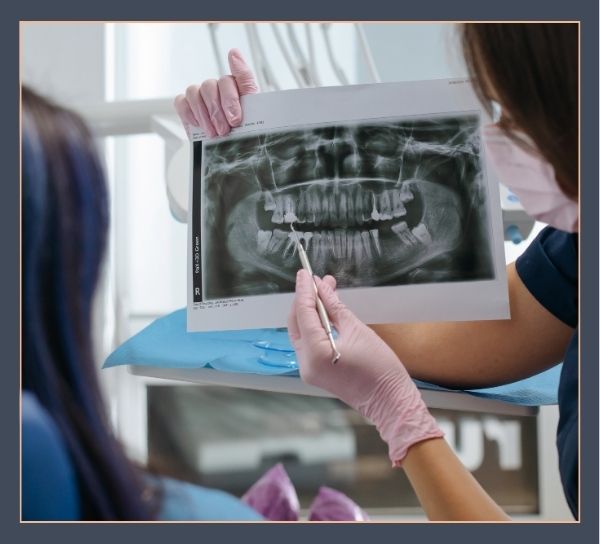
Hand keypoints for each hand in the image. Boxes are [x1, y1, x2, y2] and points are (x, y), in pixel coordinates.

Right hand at [174, 49, 257, 136]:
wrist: (231, 148)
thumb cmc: (242, 130)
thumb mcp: (254, 114)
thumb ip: (246, 83)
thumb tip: (234, 53)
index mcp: (237, 86)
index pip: (235, 77)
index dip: (233, 92)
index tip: (235, 117)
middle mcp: (218, 87)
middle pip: (211, 86)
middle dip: (217, 111)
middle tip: (225, 130)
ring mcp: (201, 95)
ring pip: (194, 92)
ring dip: (204, 115)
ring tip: (213, 133)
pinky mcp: (187, 106)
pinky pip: (181, 102)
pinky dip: (189, 114)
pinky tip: (198, 125)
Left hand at [287, 270, 442, 464]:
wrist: (390, 401)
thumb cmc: (380, 367)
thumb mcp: (357, 330)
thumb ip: (335, 307)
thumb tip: (322, 287)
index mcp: (316, 353)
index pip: (304, 313)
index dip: (304, 290)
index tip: (305, 272)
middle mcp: (305, 363)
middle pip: (297, 323)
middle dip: (306, 299)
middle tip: (316, 280)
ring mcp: (308, 370)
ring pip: (301, 332)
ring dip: (311, 311)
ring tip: (324, 290)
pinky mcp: (315, 372)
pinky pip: (309, 342)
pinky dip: (314, 325)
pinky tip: (325, 311)